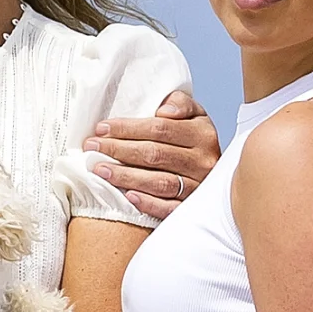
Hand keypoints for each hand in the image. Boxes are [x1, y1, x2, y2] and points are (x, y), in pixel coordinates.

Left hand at [87, 90, 220, 219]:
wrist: (220, 177)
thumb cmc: (194, 140)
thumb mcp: (194, 115)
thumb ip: (180, 103)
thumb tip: (163, 110)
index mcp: (203, 133)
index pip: (160, 129)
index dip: (128, 128)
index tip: (101, 128)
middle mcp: (203, 160)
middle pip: (155, 154)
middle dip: (119, 150)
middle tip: (92, 148)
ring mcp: (199, 186)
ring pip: (160, 182)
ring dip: (126, 176)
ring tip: (100, 170)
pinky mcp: (193, 207)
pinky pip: (170, 208)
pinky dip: (148, 203)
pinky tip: (128, 196)